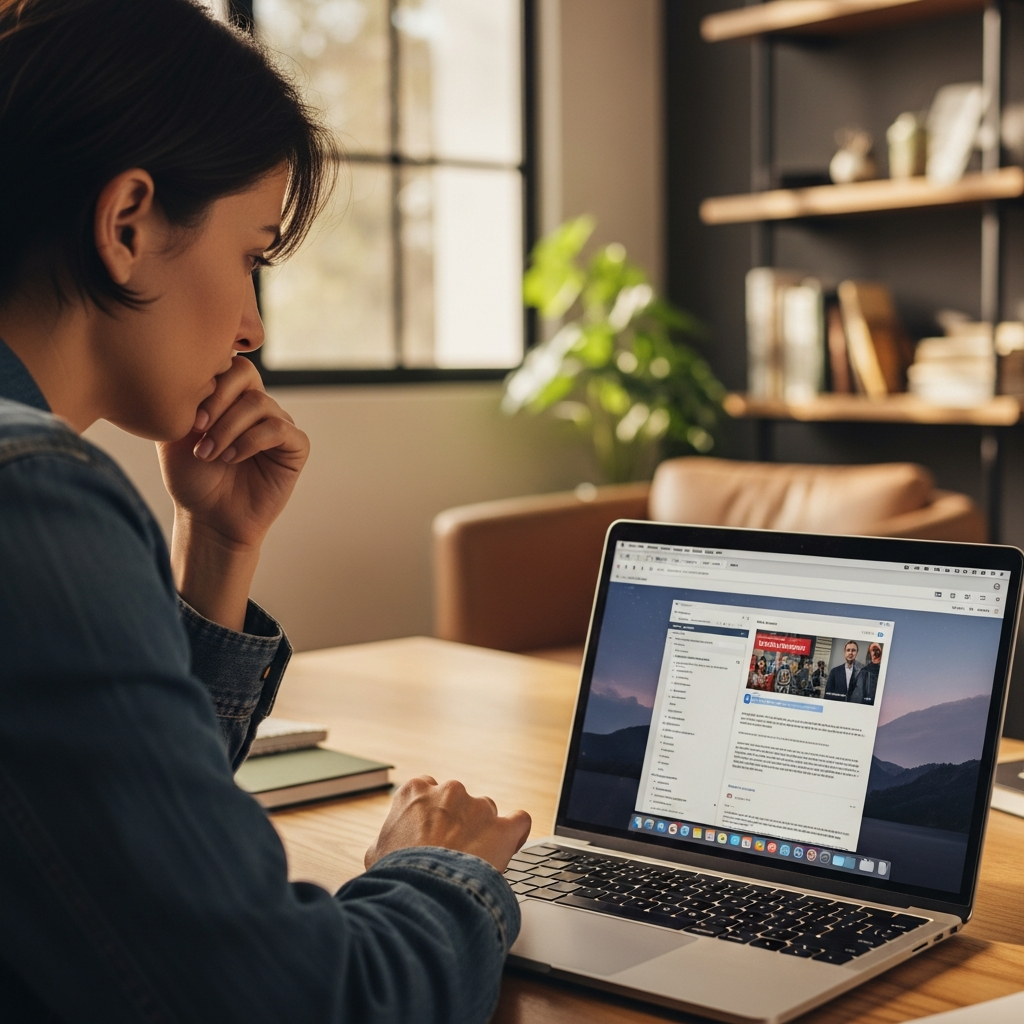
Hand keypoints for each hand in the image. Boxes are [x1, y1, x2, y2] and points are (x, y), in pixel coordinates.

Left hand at [158, 356, 309, 629]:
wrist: (207, 518)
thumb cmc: (191, 478)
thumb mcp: (174, 435)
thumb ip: (181, 402)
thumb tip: (195, 377)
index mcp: (230, 396)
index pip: (226, 363)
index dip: (207, 383)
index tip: (188, 419)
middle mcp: (256, 405)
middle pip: (245, 374)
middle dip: (218, 401)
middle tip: (198, 430)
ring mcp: (278, 424)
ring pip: (259, 404)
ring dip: (229, 428)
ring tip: (210, 454)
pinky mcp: (294, 447)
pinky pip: (278, 429)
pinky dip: (250, 441)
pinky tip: (231, 458)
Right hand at [365, 776, 531, 873]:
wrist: (421, 894)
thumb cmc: (395, 875)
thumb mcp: (376, 852)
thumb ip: (388, 837)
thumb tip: (389, 847)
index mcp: (415, 791)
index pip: (428, 791)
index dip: (431, 814)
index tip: (432, 832)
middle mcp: (448, 791)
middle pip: (458, 801)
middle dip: (456, 823)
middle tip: (450, 853)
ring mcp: (477, 807)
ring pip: (486, 812)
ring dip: (482, 831)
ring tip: (474, 862)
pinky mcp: (502, 828)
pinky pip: (519, 821)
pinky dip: (516, 832)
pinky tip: (509, 845)